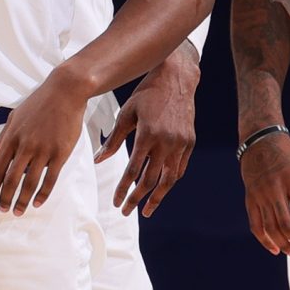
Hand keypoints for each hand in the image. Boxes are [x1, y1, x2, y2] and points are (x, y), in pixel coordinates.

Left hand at [0, 72, 85, 213]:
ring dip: (22, 200)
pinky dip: (43, 193)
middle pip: (10, 180)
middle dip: (4, 199)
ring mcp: (44, 150)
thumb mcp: (13, 118)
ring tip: (18, 212)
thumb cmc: (38, 104)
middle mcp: (25, 145)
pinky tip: (38, 203)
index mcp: (12, 138)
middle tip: (1, 212)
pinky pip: (50, 178)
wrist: (65, 92)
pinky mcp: (61, 152)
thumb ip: (0, 140)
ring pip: (30, 182)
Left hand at [96, 45, 197, 216]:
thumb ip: (114, 139)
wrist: (177, 78)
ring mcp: (180, 143)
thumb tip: (100, 161)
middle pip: (151, 180)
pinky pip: (180, 168)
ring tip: (147, 210)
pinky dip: (170, 181)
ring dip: (158, 197)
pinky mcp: (190, 142)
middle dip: (138, 199)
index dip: (124, 189)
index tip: (116, 202)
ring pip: (169, 179)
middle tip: (126, 212)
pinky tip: (161, 190)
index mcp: (147, 134)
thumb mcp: (126, 113)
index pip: (133, 170)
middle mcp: (166, 141)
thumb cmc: (146, 93)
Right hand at [240, 130, 289, 255]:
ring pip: (271, 228)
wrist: (260, 142)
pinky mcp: (250, 199)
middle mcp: (274, 189)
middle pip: (287, 224)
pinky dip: (264, 240)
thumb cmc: (288, 155)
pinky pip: (256, 225)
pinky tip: (274, 249)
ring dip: (284, 244)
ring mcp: (260, 196)